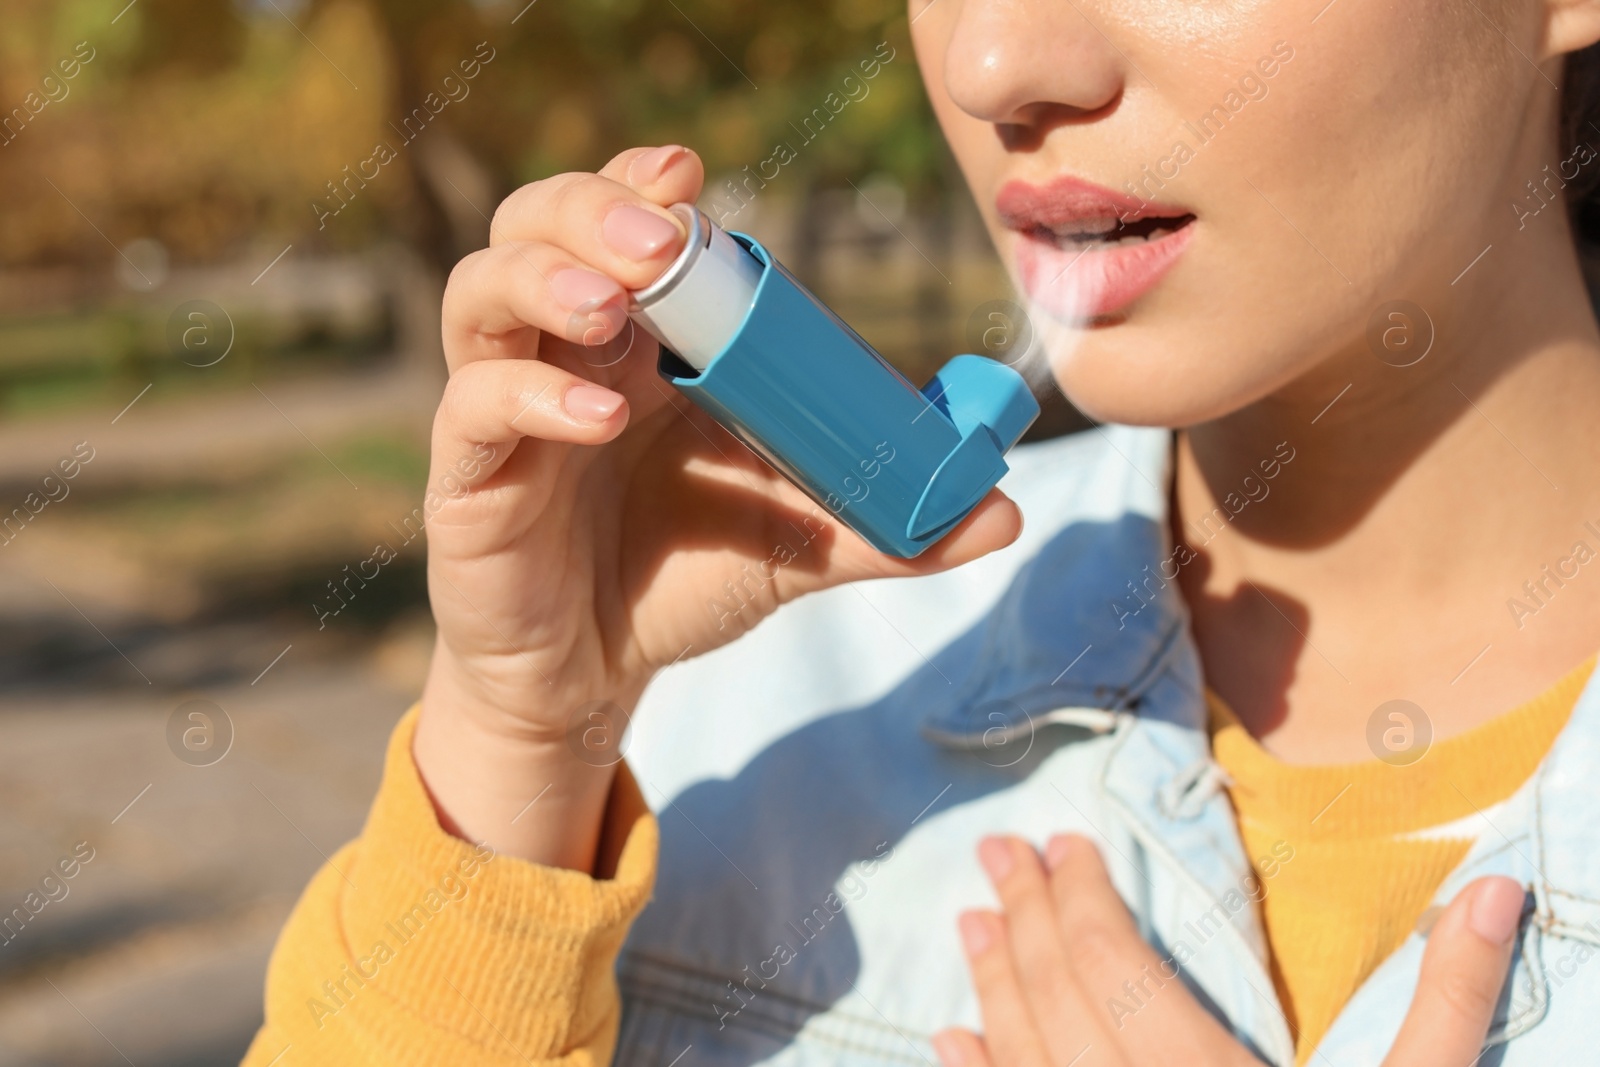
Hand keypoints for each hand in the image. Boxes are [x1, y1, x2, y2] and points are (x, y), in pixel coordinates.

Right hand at [413, 145, 1022, 869]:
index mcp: (640, 345)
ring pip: (482, 292)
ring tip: (616, 306)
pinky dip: (533, 394)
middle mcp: (565, 354)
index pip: (620, 226)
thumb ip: (884, 524)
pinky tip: (601, 417)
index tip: (691, 175)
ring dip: (546, 276)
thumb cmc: (683, 580)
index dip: (643, 187)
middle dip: (590, 208)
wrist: (596, 678)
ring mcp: (505, 410)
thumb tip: (1004, 512)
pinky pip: (476, 406)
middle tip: (660, 235)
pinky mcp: (471, 479)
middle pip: (535, 226)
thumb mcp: (796, 546)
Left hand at [937, 834, 1524, 1066]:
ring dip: (991, 982)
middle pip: (1056, 998)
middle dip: (1025, 915)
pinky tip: (950, 1036)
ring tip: (970, 919)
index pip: (1115, 967)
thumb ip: (1448, 1000)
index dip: (1082, 896)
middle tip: (997, 850)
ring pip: (1021, 1057)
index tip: (1064, 842)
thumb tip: (1494, 893)